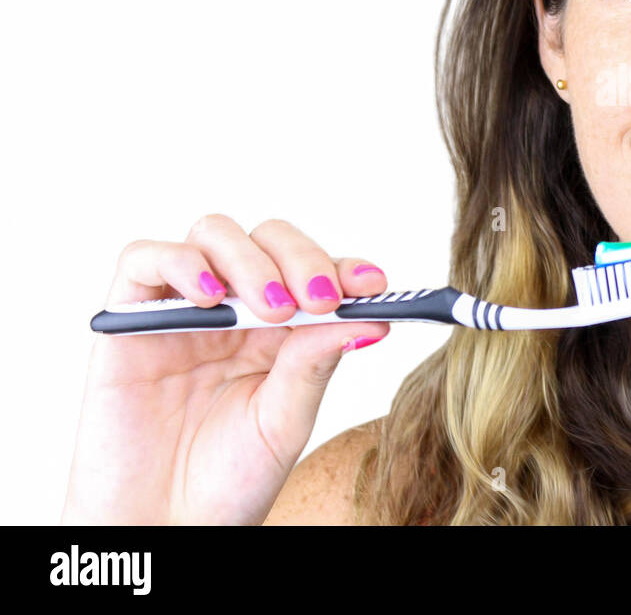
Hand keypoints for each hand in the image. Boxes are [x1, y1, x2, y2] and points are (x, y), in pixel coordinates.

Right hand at [62, 214, 390, 524]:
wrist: (161, 526)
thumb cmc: (226, 480)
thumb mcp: (285, 421)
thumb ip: (315, 364)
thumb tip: (371, 315)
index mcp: (282, 328)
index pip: (316, 272)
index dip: (345, 268)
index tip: (373, 285)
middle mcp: (234, 307)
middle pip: (269, 240)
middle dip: (302, 259)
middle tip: (318, 299)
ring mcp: (183, 308)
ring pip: (214, 234)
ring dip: (250, 259)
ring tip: (271, 308)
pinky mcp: (128, 317)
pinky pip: (143, 258)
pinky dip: (181, 262)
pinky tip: (211, 296)